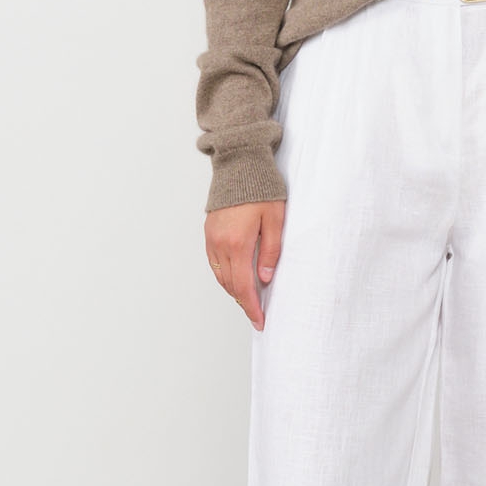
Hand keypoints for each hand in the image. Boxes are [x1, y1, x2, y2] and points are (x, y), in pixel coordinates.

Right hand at [205, 199, 285, 329]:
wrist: (240, 164)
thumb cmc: (261, 189)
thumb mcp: (275, 220)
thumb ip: (271, 251)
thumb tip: (265, 278)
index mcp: (238, 243)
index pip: (244, 286)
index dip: (252, 307)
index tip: (259, 321)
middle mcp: (220, 244)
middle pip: (230, 285)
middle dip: (244, 302)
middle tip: (257, 314)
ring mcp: (212, 239)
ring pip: (220, 276)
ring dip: (234, 290)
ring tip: (249, 299)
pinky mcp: (209, 232)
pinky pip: (215, 263)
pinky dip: (225, 276)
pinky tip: (236, 278)